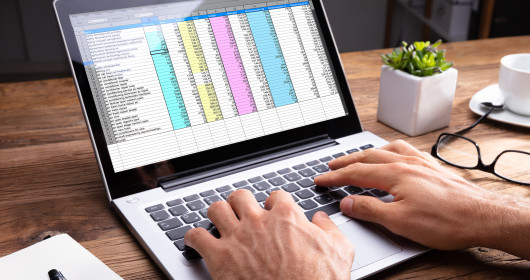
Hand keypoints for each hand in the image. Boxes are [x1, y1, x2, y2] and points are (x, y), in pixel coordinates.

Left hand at [184, 189, 354, 279]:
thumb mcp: (339, 252)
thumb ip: (330, 229)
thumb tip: (321, 219)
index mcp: (286, 217)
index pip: (276, 196)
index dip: (275, 204)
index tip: (273, 211)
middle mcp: (258, 222)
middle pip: (241, 196)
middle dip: (241, 203)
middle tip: (242, 212)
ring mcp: (237, 238)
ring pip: (216, 208)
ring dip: (217, 214)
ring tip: (218, 220)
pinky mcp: (219, 258)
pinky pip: (196, 236)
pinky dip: (193, 237)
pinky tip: (195, 241)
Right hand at [314, 140, 529, 257]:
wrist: (482, 216)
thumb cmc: (446, 220)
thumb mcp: (399, 222)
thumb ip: (369, 210)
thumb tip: (346, 203)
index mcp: (395, 174)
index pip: (355, 173)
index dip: (335, 176)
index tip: (320, 179)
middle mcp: (406, 162)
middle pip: (368, 157)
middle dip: (346, 161)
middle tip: (331, 165)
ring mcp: (420, 162)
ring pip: (386, 150)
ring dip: (366, 153)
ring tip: (356, 156)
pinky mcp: (432, 167)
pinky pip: (405, 150)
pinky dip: (390, 150)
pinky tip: (392, 155)